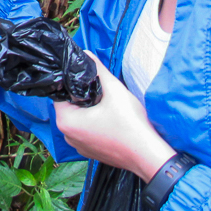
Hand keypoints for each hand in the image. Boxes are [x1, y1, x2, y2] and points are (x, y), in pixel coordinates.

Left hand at [53, 54, 175, 181]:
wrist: (149, 155)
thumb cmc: (130, 124)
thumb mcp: (114, 90)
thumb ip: (98, 70)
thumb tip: (86, 54)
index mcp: (66, 122)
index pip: (61, 94)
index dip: (73, 83)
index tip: (87, 78)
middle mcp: (67, 136)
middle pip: (69, 106)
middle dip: (83, 96)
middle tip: (102, 90)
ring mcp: (78, 146)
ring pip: (79, 119)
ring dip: (89, 110)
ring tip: (107, 104)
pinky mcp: (90, 151)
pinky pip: (86, 131)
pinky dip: (94, 123)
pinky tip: (109, 118)